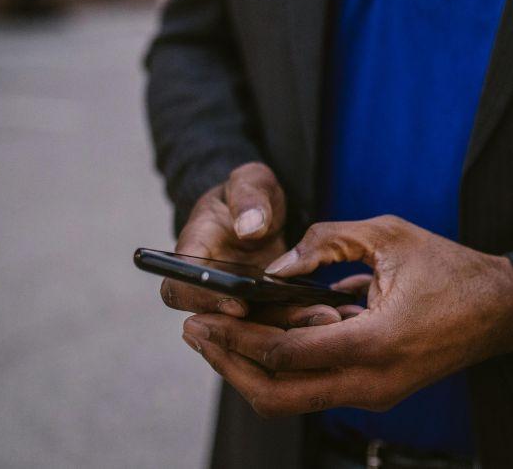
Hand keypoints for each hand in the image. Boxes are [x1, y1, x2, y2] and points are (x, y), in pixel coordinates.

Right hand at [161, 162, 349, 326]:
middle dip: (258, 328)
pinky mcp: (262, 310)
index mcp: (194, 252)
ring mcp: (236, 301)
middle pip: (219, 322)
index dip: (203, 300)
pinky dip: (300, 322)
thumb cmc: (249, 193)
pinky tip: (332, 316)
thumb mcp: (250, 182)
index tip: (238, 302)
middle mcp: (210, 285)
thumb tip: (249, 227)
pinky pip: (276, 323)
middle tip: (300, 318)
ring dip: (286, 328)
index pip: (180, 287)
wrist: (263, 210)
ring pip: (253, 329)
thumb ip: (249, 198)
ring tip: (326, 317)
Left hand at [179, 215, 512, 416]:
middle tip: (197, 333)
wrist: (502, 310)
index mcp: (375, 344)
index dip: (236, 337)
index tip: (203, 317)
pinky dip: (281, 369)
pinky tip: (260, 337)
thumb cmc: (451, 270)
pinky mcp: (374, 392)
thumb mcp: (388, 235)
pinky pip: (314, 388)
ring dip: (250, 371)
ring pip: (292, 399)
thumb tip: (276, 266)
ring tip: (217, 337)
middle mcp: (370, 383)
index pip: (284, 354)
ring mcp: (373, 394)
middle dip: (228, 365)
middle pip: (276, 395)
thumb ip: (326, 241)